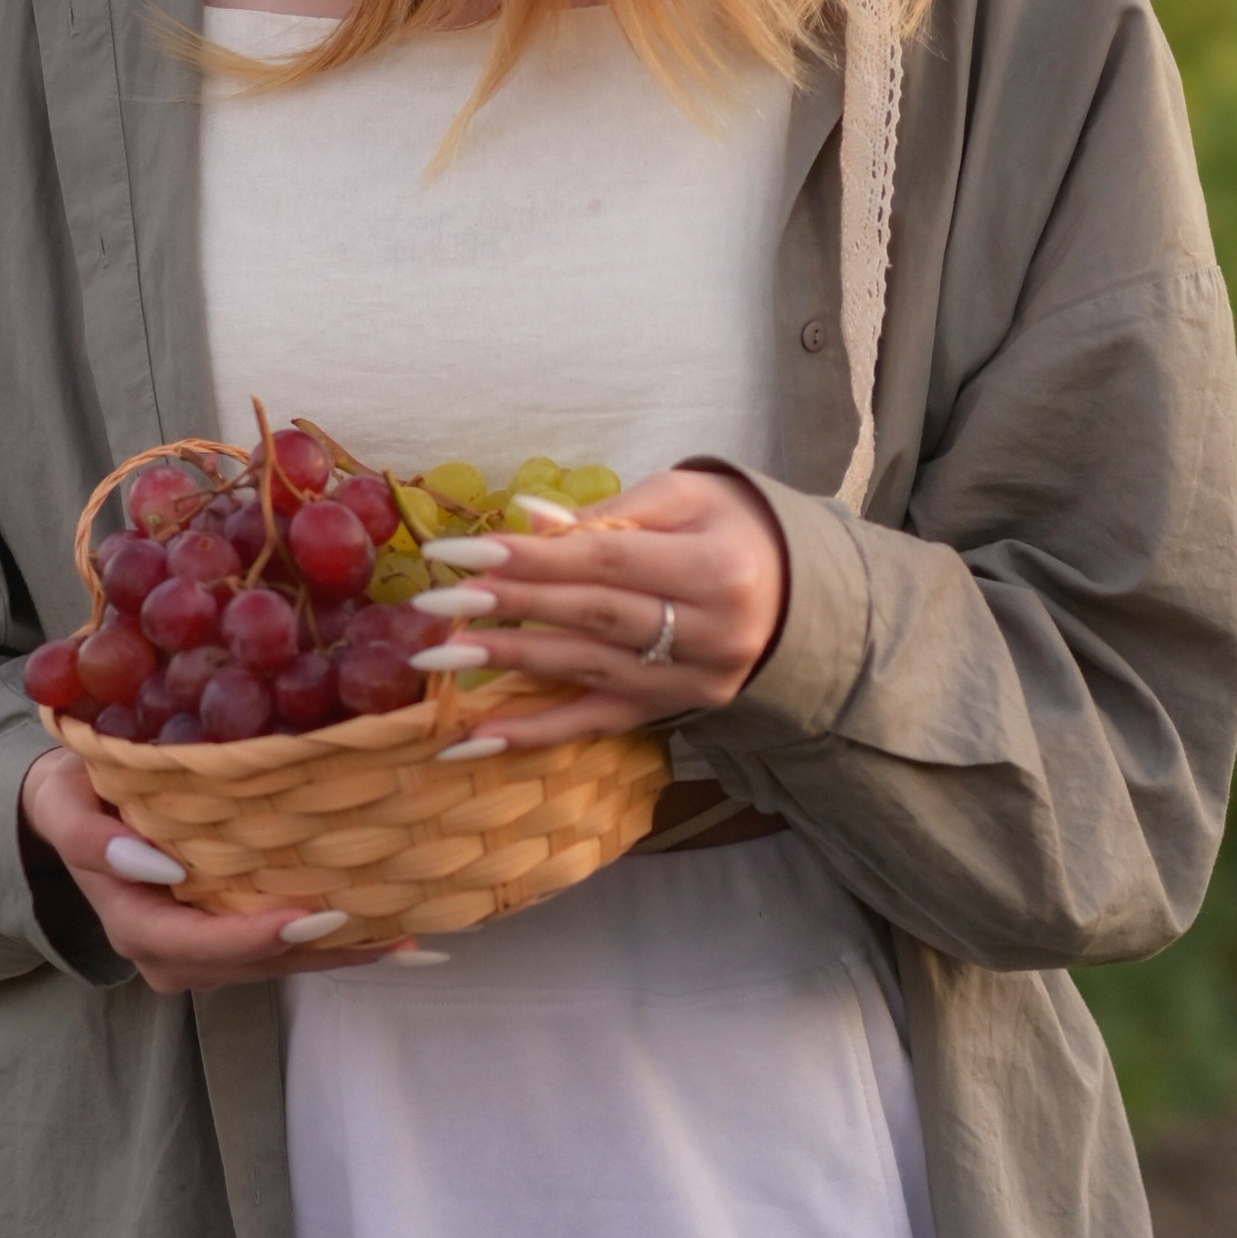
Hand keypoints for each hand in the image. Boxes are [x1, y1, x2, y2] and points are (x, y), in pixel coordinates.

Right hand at [19, 748, 416, 993]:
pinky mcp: (233, 939)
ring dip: (341, 953)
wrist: (78, 808)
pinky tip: (396, 934)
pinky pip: (286, 949)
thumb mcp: (65, 806)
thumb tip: (154, 862)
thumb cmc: (78, 797)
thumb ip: (91, 838)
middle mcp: (170, 954)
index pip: (191, 945)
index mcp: (131, 923)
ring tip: (408, 936)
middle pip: (250, 964)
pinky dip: (338, 944)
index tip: (301, 916)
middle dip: (317, 952)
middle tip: (384, 932)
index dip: (247, 939)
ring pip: (277, 963)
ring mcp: (204, 953)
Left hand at [418, 463, 786, 751]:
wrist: (801, 595)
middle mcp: (709, 633)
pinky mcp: (671, 712)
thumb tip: (530, 518)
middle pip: (592, 617)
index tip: (460, 552)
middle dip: (508, 608)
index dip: (532, 558)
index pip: (607, 562)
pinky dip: (532, 735)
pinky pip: (595, 725)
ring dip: (508, 664)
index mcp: (717, 569)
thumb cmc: (734, 529)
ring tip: (437, 658)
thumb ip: (611, 512)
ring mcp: (691, 682)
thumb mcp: (688, 497)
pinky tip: (473, 740)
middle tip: (435, 603)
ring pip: (586, 672)